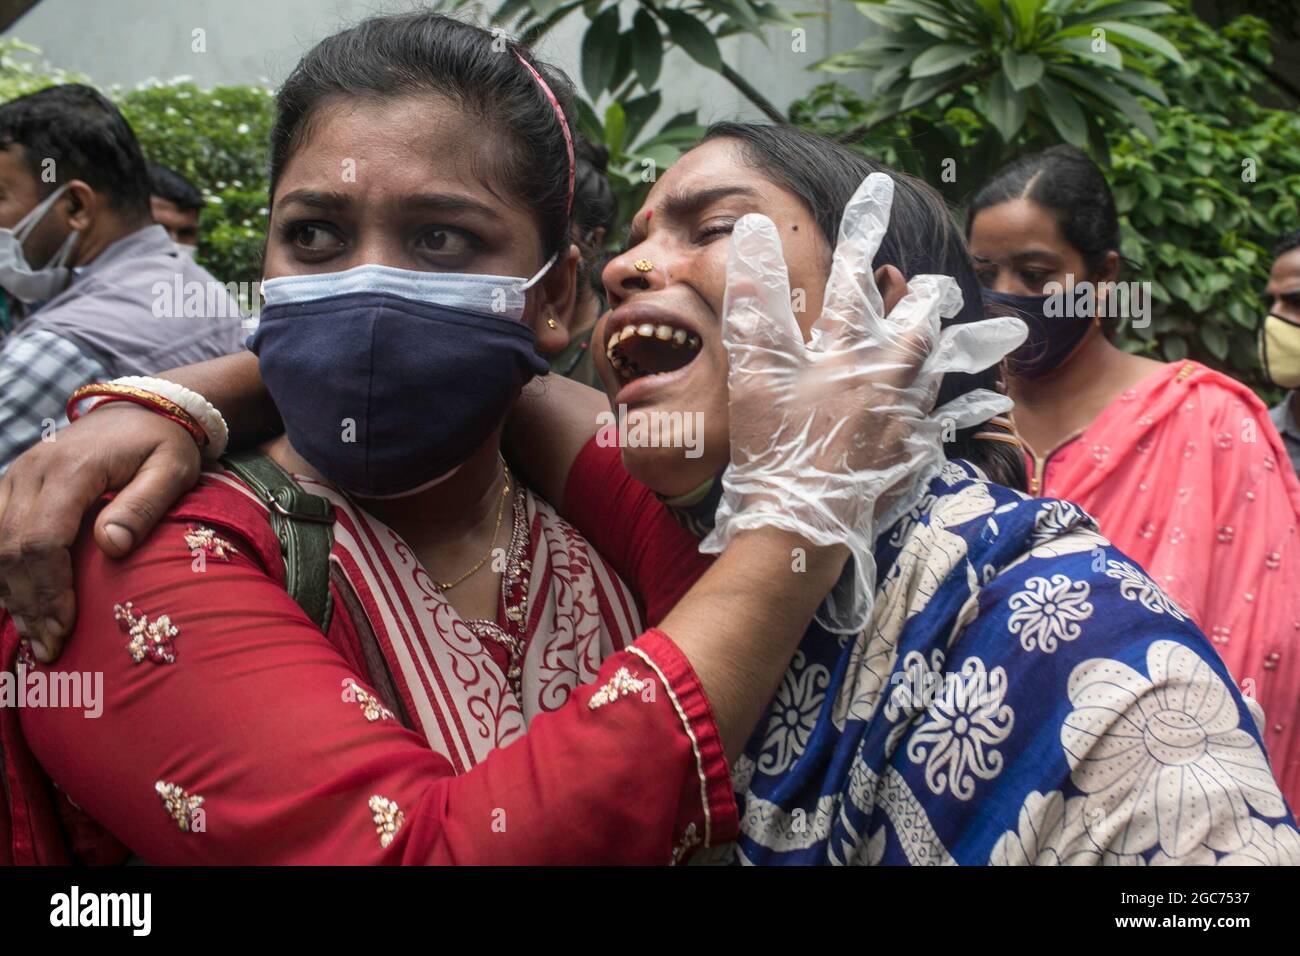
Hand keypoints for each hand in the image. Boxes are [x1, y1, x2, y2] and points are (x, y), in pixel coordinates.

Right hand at [0, 404, 200, 660]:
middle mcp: (33, 471)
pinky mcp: (12, 484)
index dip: (49, 590)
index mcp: (72, 469)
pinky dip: (0, 572)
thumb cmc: (163, 444)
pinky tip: (15, 606)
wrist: (142, 409)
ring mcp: (16, 475)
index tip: (64, 628)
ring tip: (35, 638)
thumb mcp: (173, 469)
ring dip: (11, 594)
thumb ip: (144, 506)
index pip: (43, 539)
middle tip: (49, 648)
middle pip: (13, 548)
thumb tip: (112, 547)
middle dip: (29, 604)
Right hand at [701, 173, 1025, 633]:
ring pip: (939, 368)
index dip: (862, 237)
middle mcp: (884, 378)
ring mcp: (903, 418)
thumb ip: (756, 300)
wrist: (802, 525)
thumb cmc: (773, 449)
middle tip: (935, 285)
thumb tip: (754, 232)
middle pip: (915, 327)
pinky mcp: (912, 454)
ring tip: (991, 333)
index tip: (877, 195)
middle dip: (923, 300)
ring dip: (958, 345)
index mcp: (844, 353)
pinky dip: (970, 408)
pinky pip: (949, 423)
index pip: (854, 282)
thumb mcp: (754, 371)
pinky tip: (989, 401)